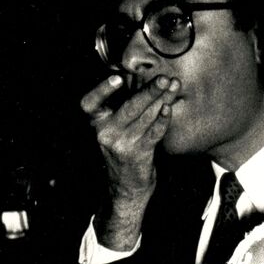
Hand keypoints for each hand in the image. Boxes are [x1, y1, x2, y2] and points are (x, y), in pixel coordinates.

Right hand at [79, 71, 179, 245]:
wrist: (126, 187)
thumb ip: (121, 107)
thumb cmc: (123, 149)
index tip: (118, 77)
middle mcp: (105, 133)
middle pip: (128, 107)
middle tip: (163, 78)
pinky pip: (153, 133)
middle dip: (149, 90)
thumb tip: (141, 76)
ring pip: (144, 117)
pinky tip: (168, 108)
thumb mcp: (114, 129)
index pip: (90, 104)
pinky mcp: (138, 154)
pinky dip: (162, 120)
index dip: (102, 89)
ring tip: (173, 86)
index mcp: (97, 123)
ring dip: (162, 100)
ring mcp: (121, 145)